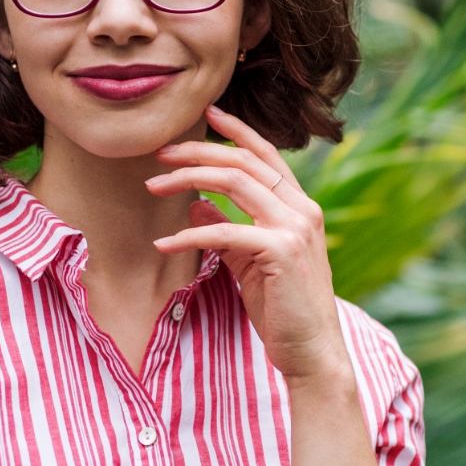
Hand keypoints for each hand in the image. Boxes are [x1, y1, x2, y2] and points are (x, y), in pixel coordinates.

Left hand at [147, 105, 350, 386]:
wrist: (311, 351)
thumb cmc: (281, 309)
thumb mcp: (248, 263)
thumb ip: (226, 231)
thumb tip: (195, 206)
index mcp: (299, 207)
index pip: (266, 155)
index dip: (235, 131)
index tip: (206, 113)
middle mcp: (301, 209)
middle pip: (243, 161)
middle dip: (197, 151)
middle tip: (159, 153)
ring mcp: (294, 228)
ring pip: (233, 183)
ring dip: (186, 180)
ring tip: (153, 187)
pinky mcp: (280, 251)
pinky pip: (223, 231)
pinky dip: (188, 235)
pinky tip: (162, 244)